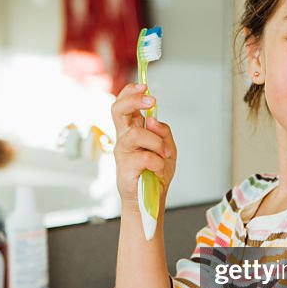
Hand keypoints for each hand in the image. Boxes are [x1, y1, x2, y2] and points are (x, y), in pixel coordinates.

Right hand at [111, 83, 176, 205]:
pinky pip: (146, 157)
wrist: (149, 200)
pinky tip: (158, 170)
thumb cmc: (155, 173)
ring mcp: (122, 152)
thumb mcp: (168, 148)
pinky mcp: (124, 167)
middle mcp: (124, 138)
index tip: (144, 87)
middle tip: (151, 100)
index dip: (131, 92)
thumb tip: (152, 120)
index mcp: (132, 130)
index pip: (124, 104)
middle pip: (118, 110)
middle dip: (134, 100)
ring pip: (138, 134)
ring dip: (157, 143)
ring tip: (164, 155)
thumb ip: (163, 132)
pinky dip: (158, 163)